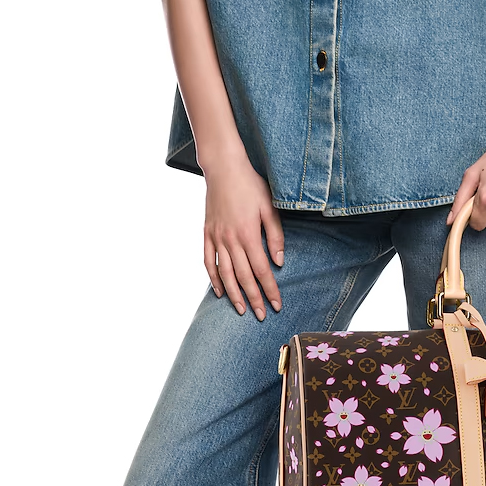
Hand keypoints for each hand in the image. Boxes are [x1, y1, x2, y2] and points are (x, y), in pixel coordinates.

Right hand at [202, 154, 284, 319]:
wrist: (223, 168)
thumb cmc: (251, 186)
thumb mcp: (270, 207)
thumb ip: (275, 235)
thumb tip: (279, 261)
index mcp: (248, 234)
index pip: (262, 270)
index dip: (270, 289)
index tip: (276, 304)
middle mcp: (230, 240)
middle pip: (243, 277)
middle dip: (254, 298)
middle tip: (262, 316)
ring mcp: (216, 238)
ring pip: (224, 274)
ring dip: (234, 295)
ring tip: (242, 311)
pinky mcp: (207, 233)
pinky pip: (208, 261)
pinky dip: (213, 279)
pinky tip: (220, 292)